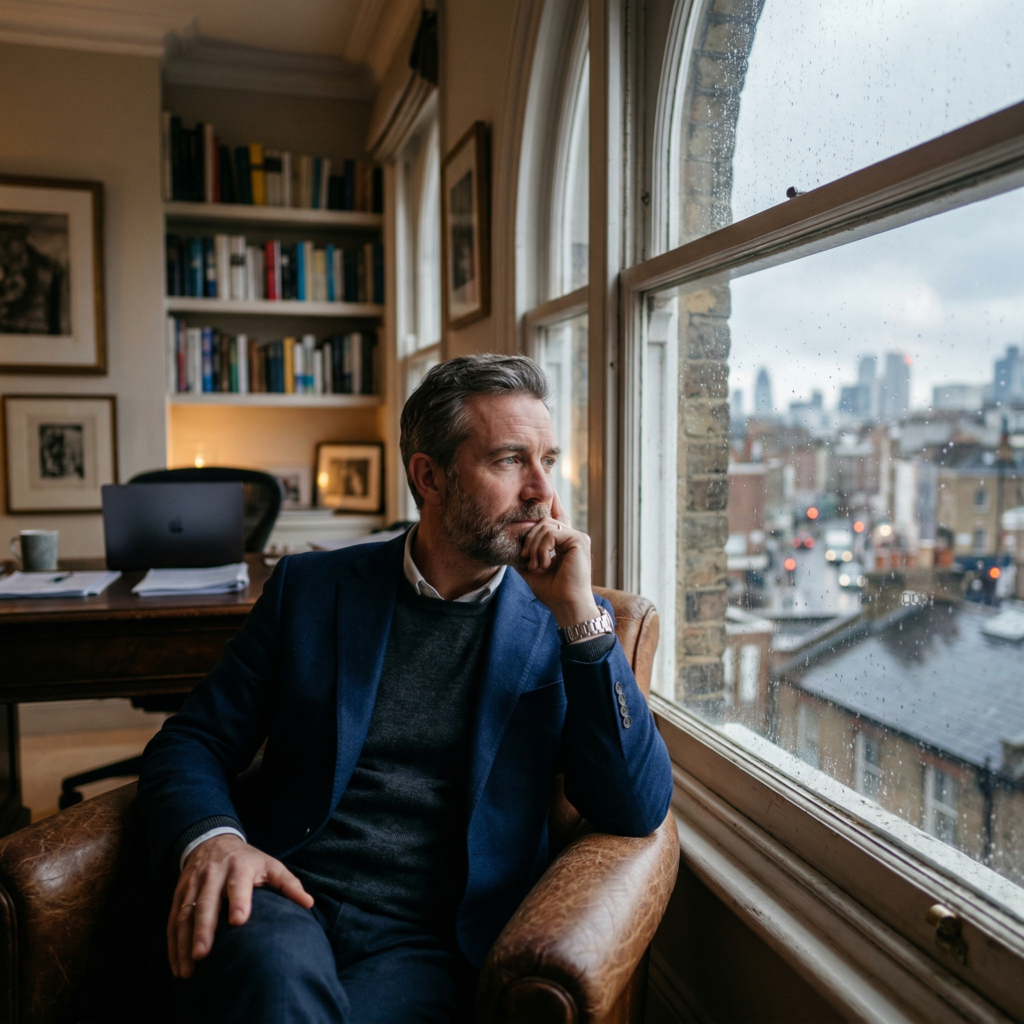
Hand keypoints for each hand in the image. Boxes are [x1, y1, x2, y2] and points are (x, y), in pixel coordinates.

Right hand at [168, 833, 312, 978]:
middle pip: (207, 902)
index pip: (238, 883)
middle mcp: (214, 874)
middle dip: (204, 929)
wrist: (213, 841)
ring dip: (184, 942)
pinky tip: (177, 965)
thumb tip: (308, 903)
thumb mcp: (270, 865)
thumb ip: (288, 884)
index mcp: (240, 866)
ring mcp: (194, 884)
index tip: (239, 921)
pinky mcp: (179, 894)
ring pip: (186, 913)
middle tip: (203, 954)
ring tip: (188, 969)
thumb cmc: (248, 860)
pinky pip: (173, 920)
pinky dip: (173, 944)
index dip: (238, 900)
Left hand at [518, 490, 600, 627]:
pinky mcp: (579, 540)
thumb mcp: (531, 567)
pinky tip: (545, 563)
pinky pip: (552, 533)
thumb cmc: (551, 591)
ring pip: (545, 526)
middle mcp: (572, 535)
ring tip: (537, 565)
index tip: (545, 479)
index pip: (553, 515)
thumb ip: (525, 550)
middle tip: (528, 560)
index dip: (549, 500)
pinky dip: (542, 548)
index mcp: (563, 540)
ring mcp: (577, 536)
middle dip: (530, 539)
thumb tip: (509, 539)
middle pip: (542, 521)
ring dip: (534, 546)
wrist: (565, 605)